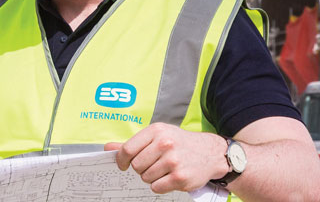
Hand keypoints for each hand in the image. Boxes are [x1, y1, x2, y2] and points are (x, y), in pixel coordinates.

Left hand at [105, 123, 229, 193]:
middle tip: (153, 164)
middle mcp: (165, 144)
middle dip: (141, 168)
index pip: (127, 149)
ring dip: (151, 177)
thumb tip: (108, 148)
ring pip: (145, 177)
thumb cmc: (180, 143)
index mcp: (156, 131)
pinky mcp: (180, 177)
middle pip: (136, 166)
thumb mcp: (157, 136)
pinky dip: (159, 185)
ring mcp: (173, 161)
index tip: (123, 164)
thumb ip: (133, 143)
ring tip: (163, 169)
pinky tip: (169, 177)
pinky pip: (156, 187)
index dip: (121, 160)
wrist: (210, 152)